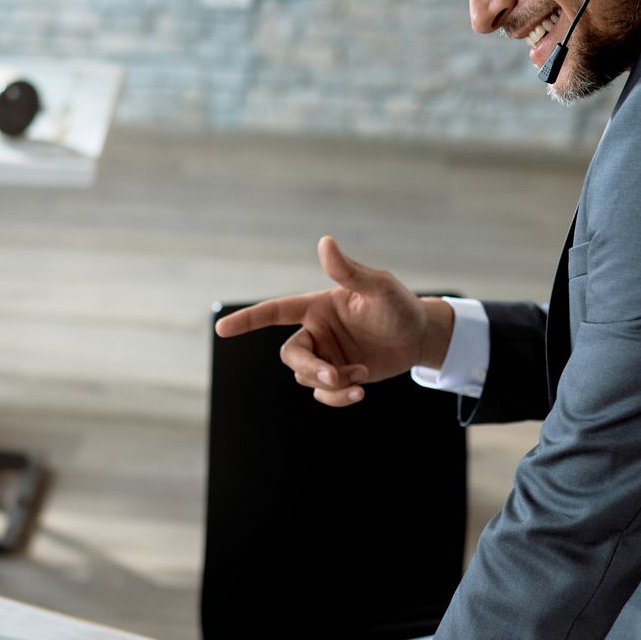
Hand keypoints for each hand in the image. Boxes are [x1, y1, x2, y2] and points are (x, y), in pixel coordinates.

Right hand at [213, 236, 449, 407]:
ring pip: (308, 378)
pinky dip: (338, 397)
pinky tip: (360, 391)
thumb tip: (324, 242)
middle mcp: (316, 332)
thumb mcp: (379, 287)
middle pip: (291, 356)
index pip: (275, 311)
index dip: (248, 320)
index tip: (221, 329)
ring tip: (363, 375)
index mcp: (317, 307)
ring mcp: (326, 356)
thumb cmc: (398, 305)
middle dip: (310, 368)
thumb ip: (350, 271)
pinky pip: (323, 394)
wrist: (418, 337)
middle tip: (335, 375)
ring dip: (334, 383)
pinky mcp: (338, 377)